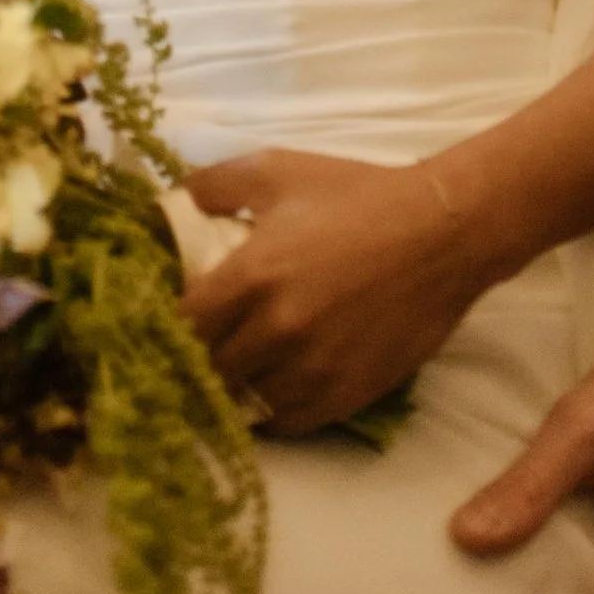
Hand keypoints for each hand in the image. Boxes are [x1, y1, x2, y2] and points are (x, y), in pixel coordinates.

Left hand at [179, 148, 490, 437]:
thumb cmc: (356, 196)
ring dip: (227, 391)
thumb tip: (165, 206)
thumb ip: (211, 185)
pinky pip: (285, 423)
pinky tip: (264, 386)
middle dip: (188, 362)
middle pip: (205, 371)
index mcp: (252, 275)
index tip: (152, 324)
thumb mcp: (276, 170)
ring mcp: (313, 372)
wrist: (441, 234)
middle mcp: (277, 332)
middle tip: (181, 352)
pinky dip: (267, 410)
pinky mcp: (345, 398)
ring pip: (242, 404)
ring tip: (221, 372)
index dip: (159, 328)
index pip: (180, 326)